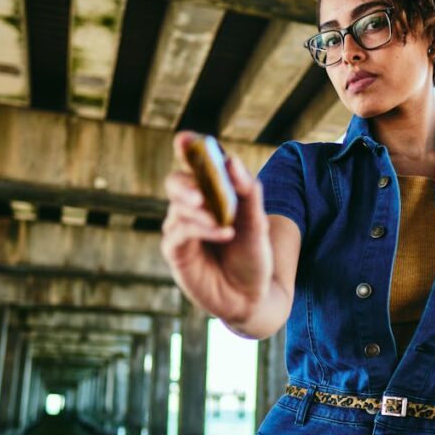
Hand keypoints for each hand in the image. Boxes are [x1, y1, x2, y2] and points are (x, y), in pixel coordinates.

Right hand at [161, 131, 272, 322]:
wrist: (252, 296)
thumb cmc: (252, 256)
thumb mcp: (258, 223)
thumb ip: (248, 192)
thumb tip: (232, 161)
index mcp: (211, 192)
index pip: (196, 163)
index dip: (188, 148)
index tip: (185, 138)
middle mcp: (192, 206)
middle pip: (177, 181)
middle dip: (186, 181)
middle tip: (201, 191)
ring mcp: (181, 228)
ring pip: (178, 207)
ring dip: (199, 210)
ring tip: (223, 222)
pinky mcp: (176, 251)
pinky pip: (180, 232)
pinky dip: (202, 229)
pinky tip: (224, 233)